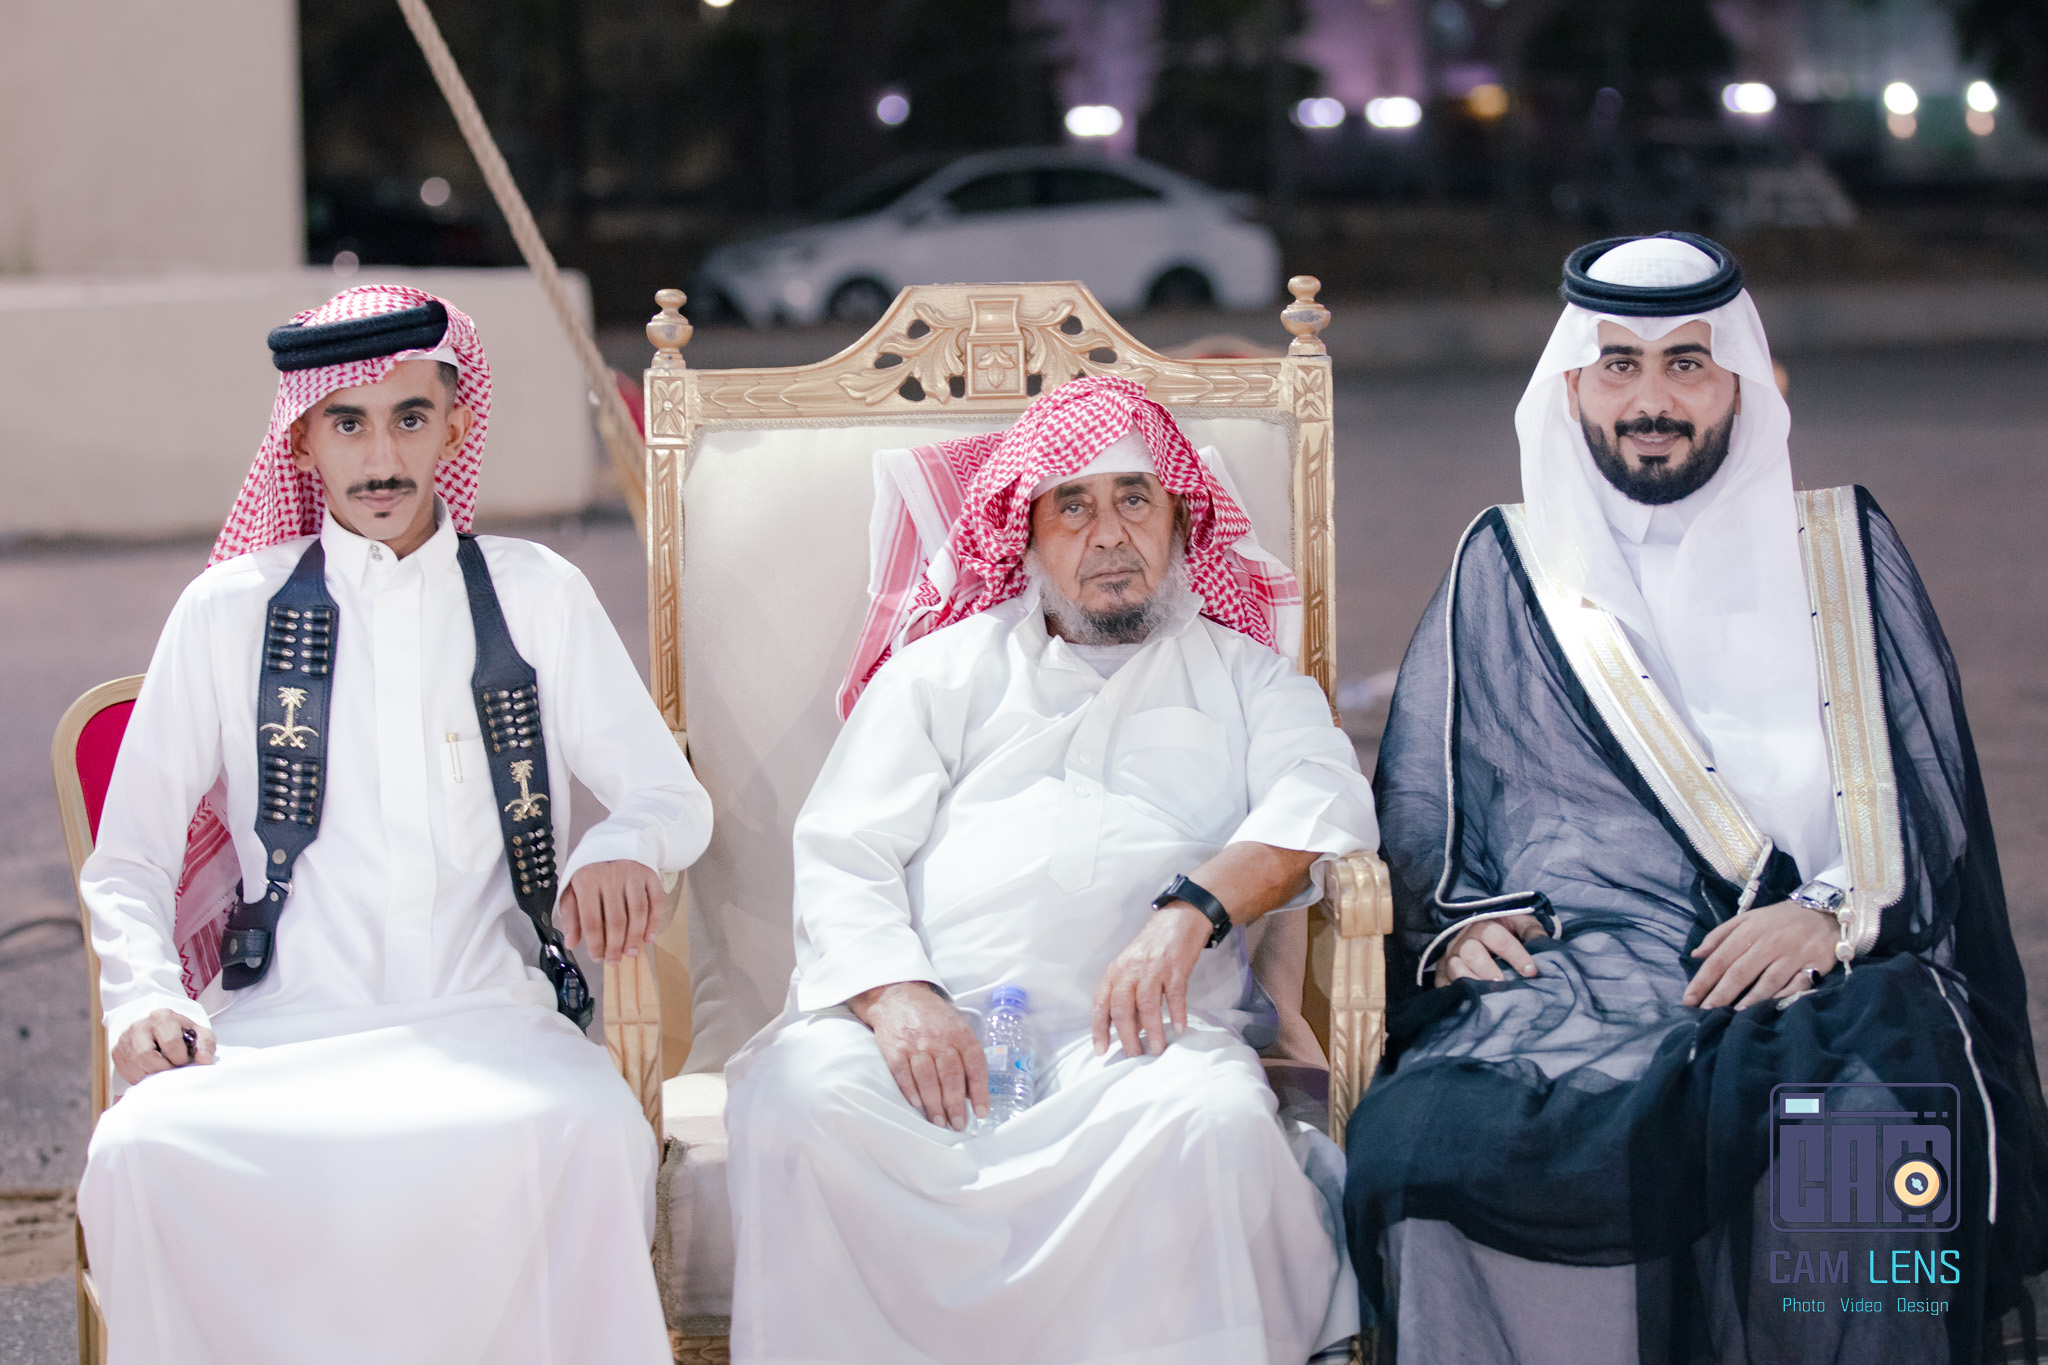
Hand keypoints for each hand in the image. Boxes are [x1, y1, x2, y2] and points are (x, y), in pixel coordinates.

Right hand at [111, 1009, 215, 1084]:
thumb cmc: (183, 1035)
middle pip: (146, 1056)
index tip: (183, 1060)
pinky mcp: (117, 1052)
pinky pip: (128, 1073)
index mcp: (162, 1017)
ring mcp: (125, 1039)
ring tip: (162, 1069)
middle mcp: (139, 1026)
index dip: (179, 1057)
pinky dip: (141, 1077)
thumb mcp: (200, 1035)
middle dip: (163, 1068)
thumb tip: (204, 1060)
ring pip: (135, 1066)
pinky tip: (151, 1071)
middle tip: (171, 1068)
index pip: (170, 1042)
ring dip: (151, 1074)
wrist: (163, 1033)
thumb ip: (205, 1045)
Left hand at [556, 859, 665, 962]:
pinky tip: (649, 937)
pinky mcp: (650, 874)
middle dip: (616, 945)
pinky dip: (654, 922)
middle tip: (615, 961)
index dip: (595, 944)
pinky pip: (656, 901)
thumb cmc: (591, 871)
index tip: (597, 957)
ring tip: (631, 953)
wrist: (613, 841)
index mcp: (588, 881)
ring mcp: (633, 875)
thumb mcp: (572, 889)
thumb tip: (571, 943)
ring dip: (635, 937)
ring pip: (638, 912)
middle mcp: (611, 877)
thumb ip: (571, 916)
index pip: (592, 920)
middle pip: (617, 919)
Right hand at [850, 981, 988, 1129]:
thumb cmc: (931, 1017)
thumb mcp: (955, 1028)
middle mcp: (938, 1038)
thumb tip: (972, 1093)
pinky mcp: (894, 1048)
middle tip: (958, 1124)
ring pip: (927, 1078)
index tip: (981, 1112)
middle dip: (955, 1104)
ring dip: (934, 1103)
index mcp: (959, 1033)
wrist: (897, 996)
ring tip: (939, 1121)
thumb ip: (965, 1057)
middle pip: (951, 1075)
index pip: (975, 1063)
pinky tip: (917, 1105)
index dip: (980, 1090)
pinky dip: (910, 1091)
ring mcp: (915, 1043)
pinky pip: (902, 1073)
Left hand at [1093, 903, 1209, 1057]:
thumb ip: (1127, 995)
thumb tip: (1127, 1030)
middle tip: (1134, 1055)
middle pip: (1122, 1008)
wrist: (1179, 920)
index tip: (1101, 1050)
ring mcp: (1153, 969)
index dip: (1099, 1029)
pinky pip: (1175, 996)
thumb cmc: (1152, 948)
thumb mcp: (1131, 967)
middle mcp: (1130, 970)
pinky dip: (1177, 1014)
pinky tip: (1179, 1029)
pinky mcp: (1175, 968)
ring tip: (1157, 1049)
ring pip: (1147, 1006)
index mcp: (1116, 972)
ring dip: (1152, 1031)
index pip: (1101, 1003)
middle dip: (1127, 1036)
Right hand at [1433, 913, 1544, 986]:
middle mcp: (1464, 940)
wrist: (1480, 932)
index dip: (1515, 955)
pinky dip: (1453, 992)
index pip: (1498, 937)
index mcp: (1484, 924)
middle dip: (1488, 969)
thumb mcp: (1520, 923)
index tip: (1531, 971)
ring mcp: (1451, 956)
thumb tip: (1545, 946)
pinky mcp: (1442, 972)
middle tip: (1502, 984)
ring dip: (1471, 981)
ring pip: (1456, 967)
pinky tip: (1467, 1001)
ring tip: (1485, 994)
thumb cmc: (1505, 930)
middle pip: (1472, 953)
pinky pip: (1443, 983)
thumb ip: (1532, 932)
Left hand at [1685, 901, 1839, 1009]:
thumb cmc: (1778, 920)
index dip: (1703, 980)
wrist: (1824, 911)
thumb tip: (1695, 955)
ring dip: (1749, 999)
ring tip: (1732, 1015)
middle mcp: (1768, 942)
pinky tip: (1768, 1008)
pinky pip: (1797, 984)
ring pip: (1767, 980)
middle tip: (1704, 1012)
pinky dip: (1782, 996)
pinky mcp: (1815, 964)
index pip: (1720, 958)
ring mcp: (1792, 954)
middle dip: (1720, 993)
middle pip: (1740, 971)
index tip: (1688, 999)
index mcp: (1748, 930)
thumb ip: (1719, 936)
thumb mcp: (1746, 919)